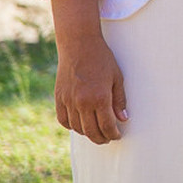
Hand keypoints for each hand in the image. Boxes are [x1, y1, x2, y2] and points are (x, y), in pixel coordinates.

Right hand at [51, 0, 128, 144]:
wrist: (79, 45)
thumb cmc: (101, 59)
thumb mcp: (117, 77)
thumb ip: (119, 100)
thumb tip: (123, 119)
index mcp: (100, 97)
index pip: (107, 125)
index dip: (113, 134)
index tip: (117, 135)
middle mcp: (82, 102)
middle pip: (91, 131)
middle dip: (101, 138)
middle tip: (107, 138)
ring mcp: (69, 101)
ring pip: (77, 128)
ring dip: (87, 133)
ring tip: (95, 131)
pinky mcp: (59, 98)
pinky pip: (63, 120)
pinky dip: (71, 126)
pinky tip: (79, 124)